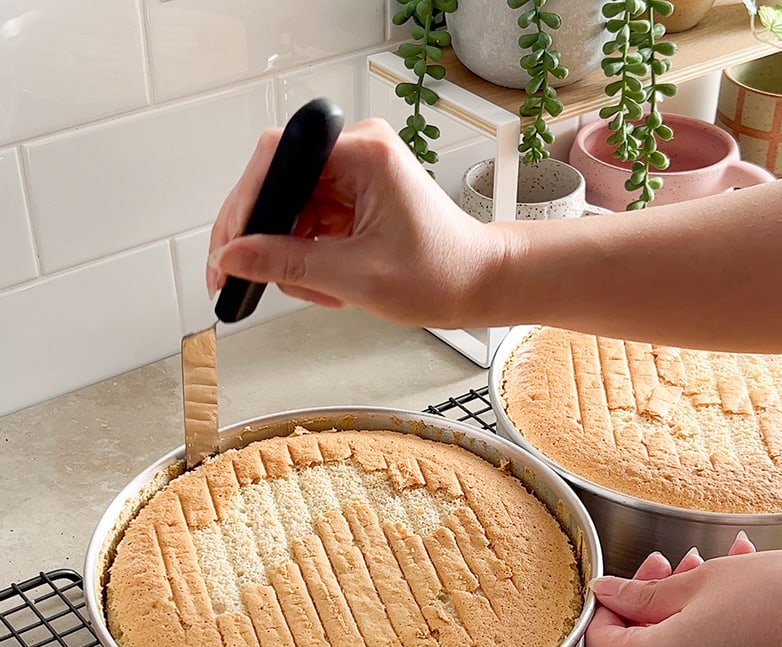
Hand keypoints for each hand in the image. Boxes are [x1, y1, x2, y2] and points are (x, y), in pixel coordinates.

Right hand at [206, 118, 502, 326]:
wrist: (480, 283)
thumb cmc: (445, 274)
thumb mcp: (356, 276)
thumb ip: (288, 264)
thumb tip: (232, 256)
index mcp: (365, 154)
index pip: (278, 159)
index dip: (245, 204)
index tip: (229, 247)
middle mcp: (359, 150)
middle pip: (278, 182)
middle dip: (267, 237)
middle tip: (252, 278)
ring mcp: (356, 170)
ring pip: (289, 206)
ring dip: (291, 253)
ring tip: (319, 290)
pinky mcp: (355, 192)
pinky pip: (308, 217)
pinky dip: (308, 253)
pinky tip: (328, 281)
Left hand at [585, 534, 781, 646]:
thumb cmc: (777, 608)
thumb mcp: (703, 582)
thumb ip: (645, 592)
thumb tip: (609, 593)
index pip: (600, 640)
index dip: (608, 604)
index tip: (623, 579)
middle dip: (652, 600)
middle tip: (675, 563)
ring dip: (682, 611)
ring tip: (715, 568)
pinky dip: (703, 634)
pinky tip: (731, 596)